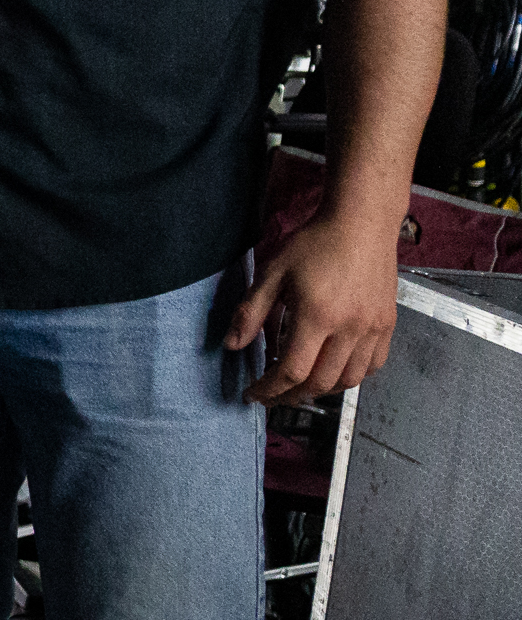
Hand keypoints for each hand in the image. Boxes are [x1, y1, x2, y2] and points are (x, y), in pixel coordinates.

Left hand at [227, 209, 401, 405]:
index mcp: (318, 317)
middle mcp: (350, 328)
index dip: (270, 389)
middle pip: (321, 382)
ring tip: (299, 387)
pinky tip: (332, 371)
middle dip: (291, 396)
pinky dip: (351, 376)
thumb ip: (251, 312)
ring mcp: (373, 328)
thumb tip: (231, 345)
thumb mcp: (272, 273)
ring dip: (321, 390)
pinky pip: (372, 365)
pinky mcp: (387, 324)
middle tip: (272, 396)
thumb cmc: (315, 244)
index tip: (253, 394)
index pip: (292, 371)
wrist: (361, 223)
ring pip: (349, 380)